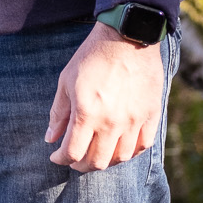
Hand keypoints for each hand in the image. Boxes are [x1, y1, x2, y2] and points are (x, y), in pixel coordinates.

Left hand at [45, 21, 165, 171]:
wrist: (127, 37)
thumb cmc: (92, 57)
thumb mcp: (66, 81)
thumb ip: (59, 113)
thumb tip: (50, 138)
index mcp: (87, 113)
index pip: (73, 152)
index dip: (61, 159)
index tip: (56, 156)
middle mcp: (111, 122)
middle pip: (97, 161)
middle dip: (81, 165)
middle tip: (74, 159)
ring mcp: (134, 121)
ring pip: (120, 158)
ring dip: (105, 161)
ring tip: (96, 154)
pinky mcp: (151, 115)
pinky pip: (142, 146)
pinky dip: (129, 153)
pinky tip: (119, 148)